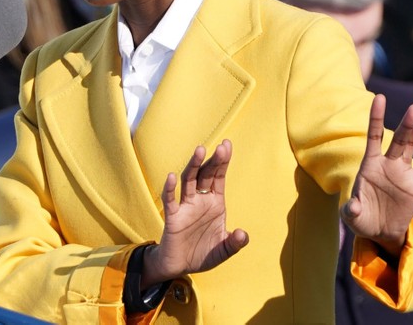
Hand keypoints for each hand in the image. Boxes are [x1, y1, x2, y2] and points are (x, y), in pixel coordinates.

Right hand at [142, 140, 248, 286]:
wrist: (180, 266)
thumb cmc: (202, 253)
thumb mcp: (223, 250)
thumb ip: (234, 243)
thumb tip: (242, 234)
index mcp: (215, 203)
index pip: (219, 178)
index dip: (223, 162)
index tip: (227, 145)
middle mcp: (200, 200)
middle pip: (206, 175)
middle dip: (214, 161)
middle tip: (221, 147)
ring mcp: (185, 206)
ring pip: (188, 181)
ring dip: (193, 166)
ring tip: (200, 150)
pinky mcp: (172, 217)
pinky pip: (170, 200)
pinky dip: (169, 188)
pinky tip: (171, 177)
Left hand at [340, 94, 412, 257]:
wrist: (381, 231)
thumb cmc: (363, 220)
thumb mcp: (353, 217)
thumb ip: (351, 210)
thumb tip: (352, 207)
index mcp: (370, 165)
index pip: (373, 135)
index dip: (376, 117)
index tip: (379, 97)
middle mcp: (387, 163)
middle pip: (398, 139)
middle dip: (406, 124)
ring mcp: (402, 171)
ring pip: (411, 146)